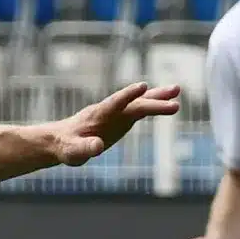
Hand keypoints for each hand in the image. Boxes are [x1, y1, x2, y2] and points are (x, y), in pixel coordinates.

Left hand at [43, 82, 182, 165]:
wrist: (62, 140)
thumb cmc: (65, 147)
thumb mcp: (72, 152)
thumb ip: (84, 148)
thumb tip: (98, 146)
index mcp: (97, 116)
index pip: (114, 103)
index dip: (127, 95)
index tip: (142, 86)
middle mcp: (110, 111)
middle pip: (134, 104)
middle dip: (153, 102)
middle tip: (175, 101)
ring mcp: (118, 113)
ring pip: (140, 103)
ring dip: (158, 97)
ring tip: (177, 90)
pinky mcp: (122, 119)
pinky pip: (140, 110)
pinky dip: (154, 106)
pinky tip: (170, 103)